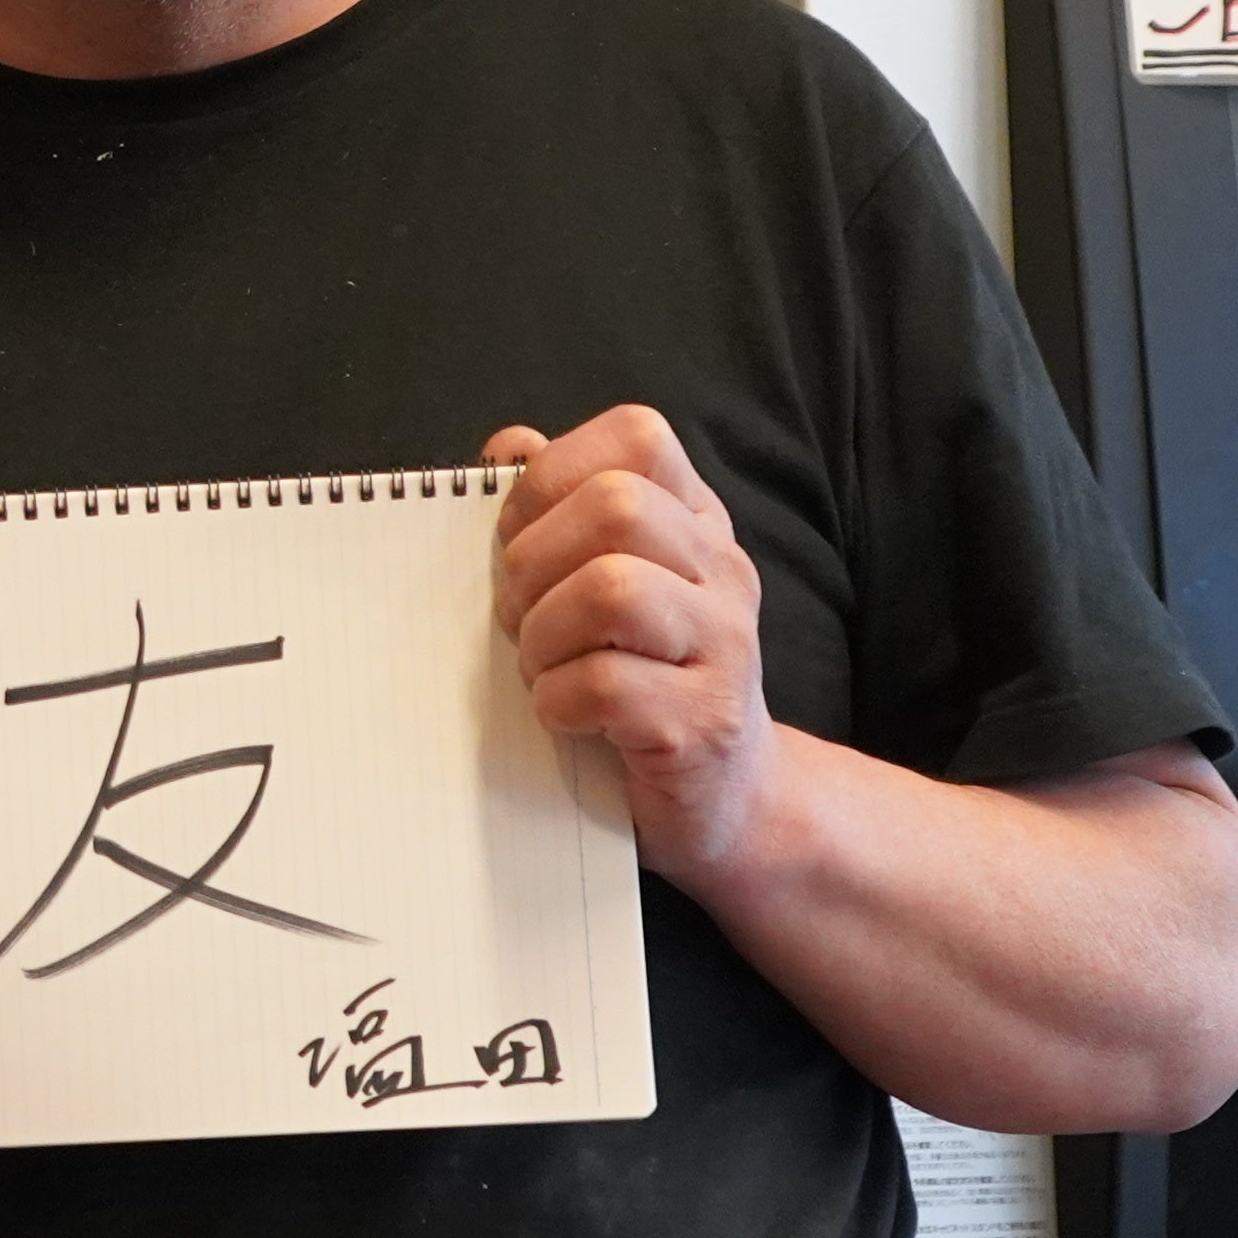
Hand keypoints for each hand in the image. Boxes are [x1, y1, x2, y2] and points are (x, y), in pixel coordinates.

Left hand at [487, 406, 781, 877]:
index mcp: (695, 523)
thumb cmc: (642, 684)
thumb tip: (511, 445)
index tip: (518, 538)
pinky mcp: (704, 722)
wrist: (726, 799)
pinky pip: (605, 685)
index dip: (553, 476)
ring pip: (613, 590)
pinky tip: (568, 717)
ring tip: (544, 669)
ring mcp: (725, 645)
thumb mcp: (608, 586)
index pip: (638, 438)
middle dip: (534, 562)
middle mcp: (722, 571)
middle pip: (617, 507)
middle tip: (519, 618)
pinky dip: (558, 702)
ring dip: (544, 635)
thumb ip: (563, 513)